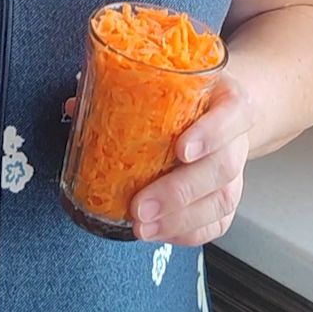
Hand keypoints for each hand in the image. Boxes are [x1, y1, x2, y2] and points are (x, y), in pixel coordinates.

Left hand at [130, 73, 253, 245]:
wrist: (222, 106)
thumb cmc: (189, 92)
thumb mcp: (168, 78)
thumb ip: (124, 87)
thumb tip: (75, 105)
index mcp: (227, 97)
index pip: (234, 111)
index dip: (212, 132)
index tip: (181, 149)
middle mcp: (237, 136)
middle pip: (223, 166)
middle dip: (180, 192)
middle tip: (141, 206)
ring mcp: (236, 170)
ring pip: (221, 200)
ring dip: (179, 220)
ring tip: (142, 227)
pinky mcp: (229, 195)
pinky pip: (218, 222)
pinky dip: (187, 233)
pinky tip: (159, 233)